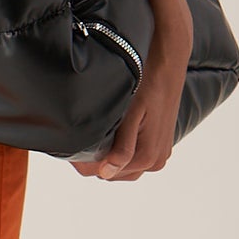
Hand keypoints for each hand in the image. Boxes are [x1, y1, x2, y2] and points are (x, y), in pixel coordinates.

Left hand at [70, 0, 192, 183]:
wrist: (169, 64)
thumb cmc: (147, 85)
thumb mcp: (131, 116)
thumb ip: (121, 148)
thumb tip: (106, 173)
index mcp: (148, 157)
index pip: (105, 173)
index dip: (85, 162)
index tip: (70, 147)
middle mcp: (157, 160)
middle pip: (115, 174)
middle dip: (95, 161)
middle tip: (77, 140)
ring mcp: (160, 154)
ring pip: (124, 167)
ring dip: (108, 157)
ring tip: (91, 138)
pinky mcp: (161, 145)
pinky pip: (135, 157)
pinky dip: (121, 152)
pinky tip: (110, 136)